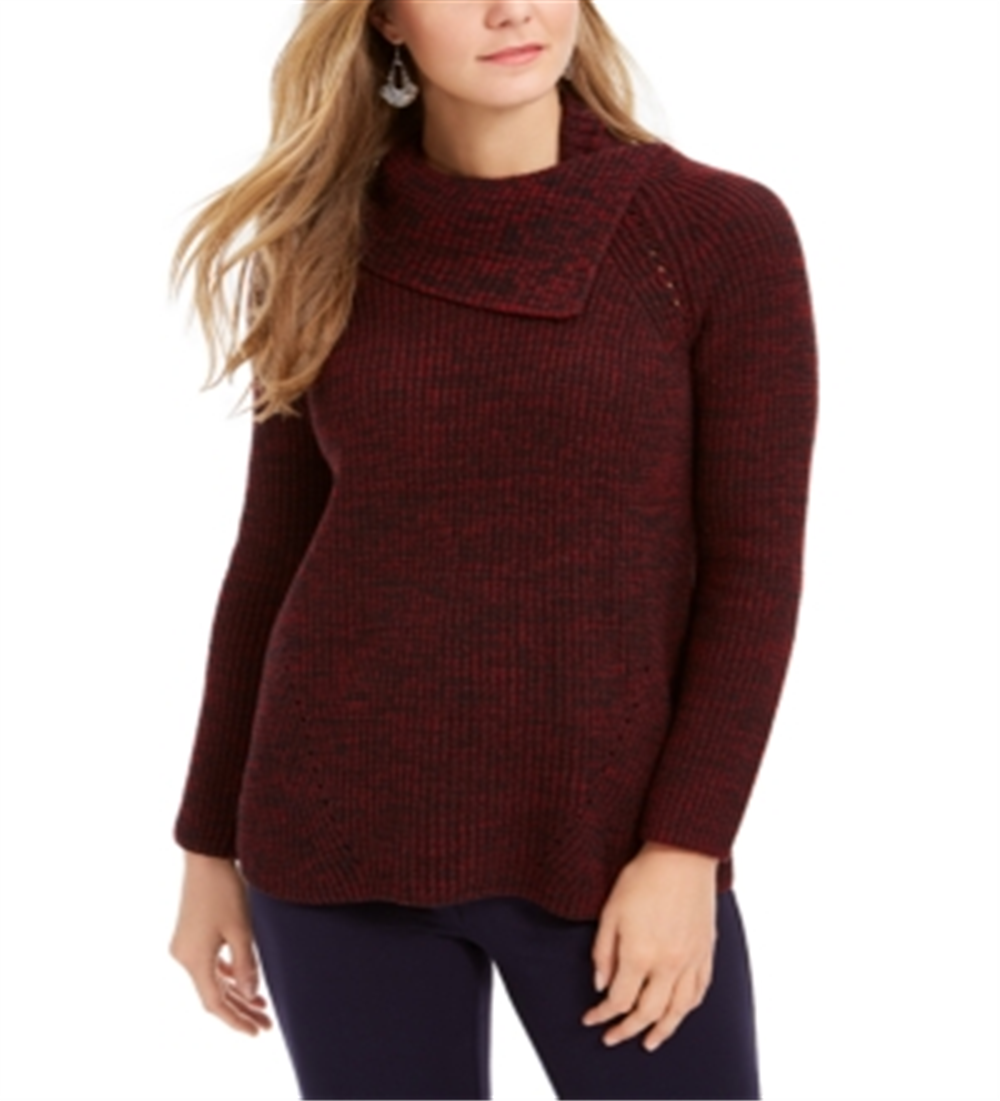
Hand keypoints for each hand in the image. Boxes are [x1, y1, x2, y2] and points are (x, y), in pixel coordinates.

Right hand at [168, 852, 272, 1035]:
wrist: (205, 858)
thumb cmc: (224, 891)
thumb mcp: (241, 929)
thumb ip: (246, 965)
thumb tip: (251, 995)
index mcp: (194, 959)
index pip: (215, 1003)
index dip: (236, 1020)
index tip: (256, 1032)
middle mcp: (184, 957)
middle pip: (214, 994)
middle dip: (240, 1010)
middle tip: (266, 1024)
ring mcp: (185, 946)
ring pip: (212, 980)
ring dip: (236, 992)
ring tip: (262, 1005)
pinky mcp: (190, 936)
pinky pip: (209, 964)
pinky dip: (227, 974)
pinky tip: (246, 981)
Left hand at [581, 841, 718, 1052]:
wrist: (681, 855)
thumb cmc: (642, 878)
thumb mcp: (610, 911)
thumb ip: (603, 952)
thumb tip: (600, 985)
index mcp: (640, 954)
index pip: (619, 1000)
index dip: (602, 1015)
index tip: (590, 1019)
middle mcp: (668, 964)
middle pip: (648, 1013)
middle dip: (628, 1030)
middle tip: (613, 1038)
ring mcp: (691, 960)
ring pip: (678, 1010)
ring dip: (662, 1031)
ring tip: (649, 1042)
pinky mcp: (706, 952)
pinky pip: (700, 992)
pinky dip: (687, 1009)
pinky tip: (679, 1013)